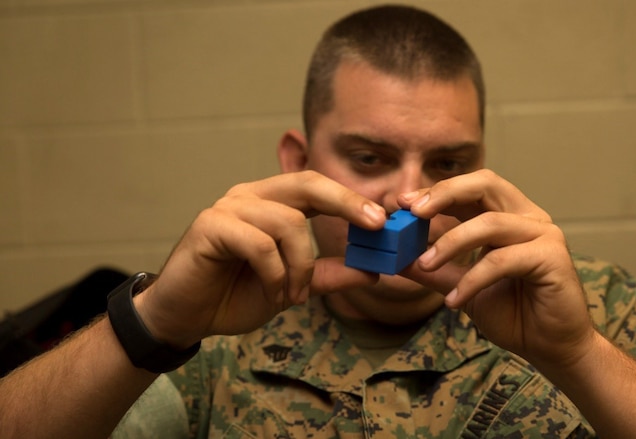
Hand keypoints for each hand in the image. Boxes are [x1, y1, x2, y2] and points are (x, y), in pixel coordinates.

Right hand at [134, 171, 384, 348]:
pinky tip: (273, 294)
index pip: (317, 187)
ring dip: (301, 266)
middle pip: (306, 183)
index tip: (382, 220)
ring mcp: (228, 207)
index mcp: (271, 203)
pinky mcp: (210, 226)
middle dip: (345, 202)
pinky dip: (275, 274)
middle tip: (373, 227)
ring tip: (293, 295)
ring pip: (288, 223)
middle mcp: (250, 196)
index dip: (350, 199)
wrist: (186, 317)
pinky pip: (260, 244)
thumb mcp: (292, 287)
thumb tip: (373, 271)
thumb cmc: (234, 295)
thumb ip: (328, 275)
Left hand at [399, 169, 594, 368]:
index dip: (437, 191)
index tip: (402, 202)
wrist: (551, 348)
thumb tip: (398, 260)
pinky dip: (473, 279)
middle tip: (413, 211)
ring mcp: (544, 234)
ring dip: (450, 243)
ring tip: (424, 265)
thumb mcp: (463, 287)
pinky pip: (502, 260)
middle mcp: (528, 218)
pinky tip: (454, 301)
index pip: (471, 189)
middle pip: (485, 184)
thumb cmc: (514, 314)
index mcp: (509, 216)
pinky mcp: (552, 257)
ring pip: (489, 224)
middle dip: (444, 193)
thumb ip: (436, 271)